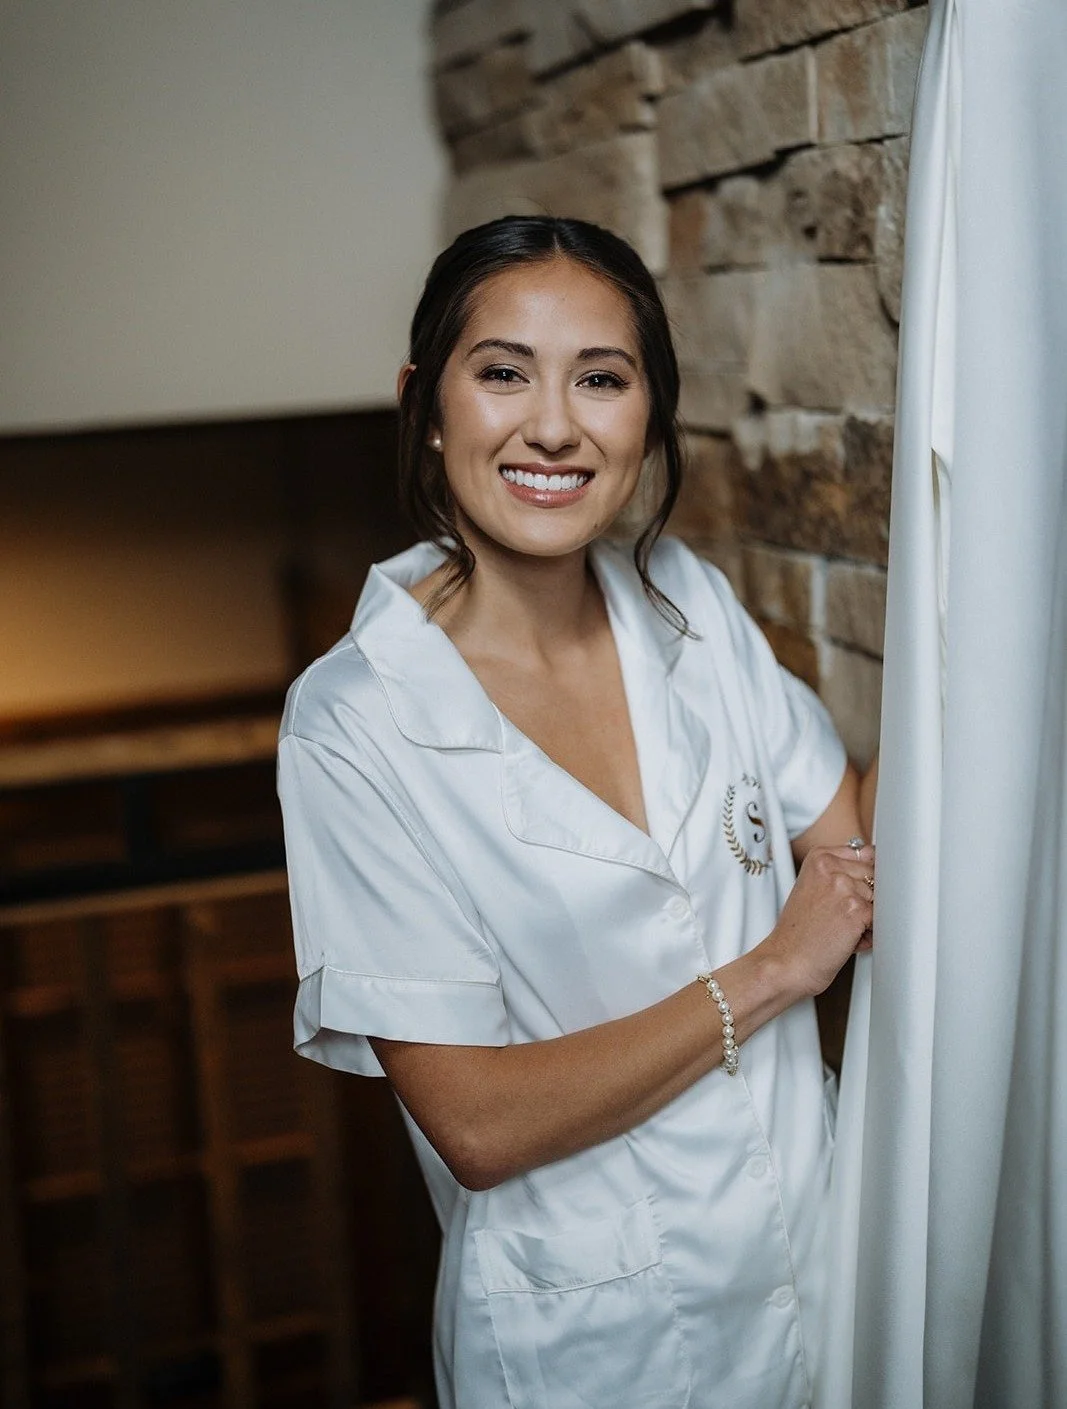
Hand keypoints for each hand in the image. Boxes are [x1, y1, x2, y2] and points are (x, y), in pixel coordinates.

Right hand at [760, 844, 874, 997]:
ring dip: (868, 918)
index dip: (864, 880)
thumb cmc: (798, 933)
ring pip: (880, 899)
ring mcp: (844, 887)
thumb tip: (879, 865)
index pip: (866, 855)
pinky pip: (882, 920)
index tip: (850, 894)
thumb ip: (841, 873)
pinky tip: (847, 940)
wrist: (785, 962)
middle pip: (876, 877)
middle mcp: (831, 867)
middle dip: (867, 900)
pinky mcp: (856, 910)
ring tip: (841, 929)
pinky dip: (869, 935)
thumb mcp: (813, 889)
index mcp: (819, 857)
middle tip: (838, 917)